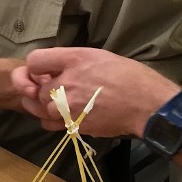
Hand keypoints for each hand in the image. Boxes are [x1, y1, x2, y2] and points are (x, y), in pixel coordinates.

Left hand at [11, 47, 178, 136]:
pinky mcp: (74, 124)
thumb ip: (73, 62)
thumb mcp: (100, 56)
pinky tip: (64, 116)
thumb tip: (56, 70)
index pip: (34, 61)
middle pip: (36, 89)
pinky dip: (51, 120)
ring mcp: (69, 106)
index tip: (43, 73)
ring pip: (40, 108)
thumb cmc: (131, 77)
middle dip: (43, 91)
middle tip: (58, 91)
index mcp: (74, 59)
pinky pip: (49, 123)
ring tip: (62, 103)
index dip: (34, 68)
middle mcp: (67, 82)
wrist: (147, 104)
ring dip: (47, 106)